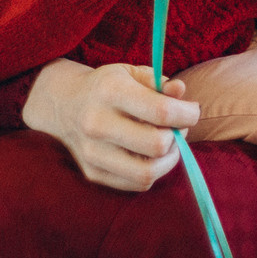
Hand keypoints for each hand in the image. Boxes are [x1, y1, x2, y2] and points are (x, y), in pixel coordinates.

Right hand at [22, 59, 200, 190]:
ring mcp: (92, 152)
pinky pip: (136, 184)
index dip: (187, 114)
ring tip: (168, 144)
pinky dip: (152, 172)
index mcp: (110, 91)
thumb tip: (181, 93)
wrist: (64, 104)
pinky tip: (150, 155)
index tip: (192, 111)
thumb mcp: (132, 73)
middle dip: (178, 137)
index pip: (161, 111)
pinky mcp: (92, 173)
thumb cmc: (108, 86)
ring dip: (168, 160)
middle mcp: (96, 123)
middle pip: (156, 145)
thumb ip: (160, 82)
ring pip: (147, 172)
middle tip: (178, 127)